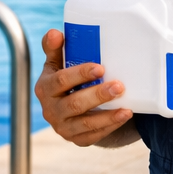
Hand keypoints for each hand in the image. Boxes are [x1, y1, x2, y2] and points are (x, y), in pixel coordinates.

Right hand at [34, 28, 135, 146]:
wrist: (69, 112)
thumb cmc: (65, 82)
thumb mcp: (56, 65)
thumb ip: (54, 49)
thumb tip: (55, 33)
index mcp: (45, 88)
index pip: (61, 81)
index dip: (80, 74)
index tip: (100, 68)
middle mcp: (50, 110)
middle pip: (74, 104)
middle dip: (98, 95)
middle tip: (119, 86)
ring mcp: (63, 127)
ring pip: (86, 123)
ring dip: (108, 115)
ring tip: (127, 107)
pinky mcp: (77, 140)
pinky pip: (94, 135)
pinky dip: (110, 126)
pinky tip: (124, 116)